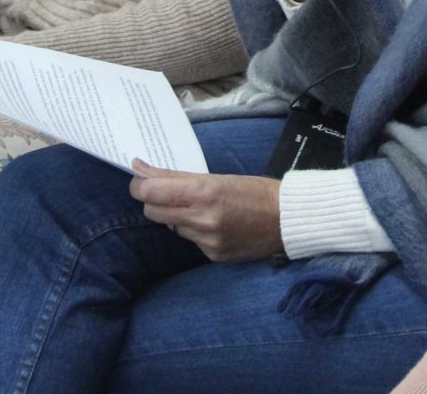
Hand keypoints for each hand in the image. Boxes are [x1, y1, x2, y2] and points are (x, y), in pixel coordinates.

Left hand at [130, 161, 282, 261]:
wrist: (287, 220)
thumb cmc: (254, 191)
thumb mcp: (216, 177)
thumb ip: (176, 176)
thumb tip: (141, 169)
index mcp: (204, 193)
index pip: (151, 192)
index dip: (139, 186)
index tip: (139, 180)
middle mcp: (203, 220)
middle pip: (153, 212)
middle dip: (153, 200)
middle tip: (164, 191)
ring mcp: (208, 242)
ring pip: (171, 227)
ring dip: (176, 215)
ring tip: (198, 207)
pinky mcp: (213, 256)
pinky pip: (190, 240)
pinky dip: (194, 230)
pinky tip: (213, 223)